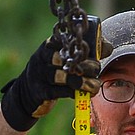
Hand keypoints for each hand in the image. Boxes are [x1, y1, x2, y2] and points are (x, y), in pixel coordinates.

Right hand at [0, 16, 112, 130]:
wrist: (27, 92)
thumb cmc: (52, 72)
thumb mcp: (63, 59)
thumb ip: (84, 52)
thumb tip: (107, 47)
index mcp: (49, 45)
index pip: (66, 40)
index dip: (83, 45)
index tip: (98, 50)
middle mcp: (42, 57)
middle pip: (64, 58)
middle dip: (85, 64)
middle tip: (97, 69)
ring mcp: (39, 74)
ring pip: (62, 76)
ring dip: (81, 81)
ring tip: (94, 85)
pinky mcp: (40, 91)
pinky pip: (58, 91)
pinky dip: (72, 93)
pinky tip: (81, 93)